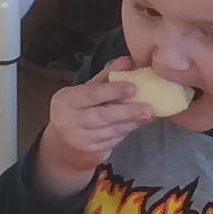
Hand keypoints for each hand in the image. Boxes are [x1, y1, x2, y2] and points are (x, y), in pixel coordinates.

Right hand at [35, 59, 161, 193]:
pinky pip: (113, 141)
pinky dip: (126, 132)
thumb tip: (128, 60)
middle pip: (102, 116)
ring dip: (131, 122)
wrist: (63, 148)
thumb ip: (106, 77)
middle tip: (149, 108)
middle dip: (127, 112)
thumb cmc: (77, 111)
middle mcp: (68, 122)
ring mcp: (79, 140)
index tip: (133, 87)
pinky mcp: (91, 154)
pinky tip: (136, 124)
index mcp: (65, 101)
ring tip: (148, 114)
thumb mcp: (86, 91)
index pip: (90, 94)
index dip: (112, 91)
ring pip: (111, 131)